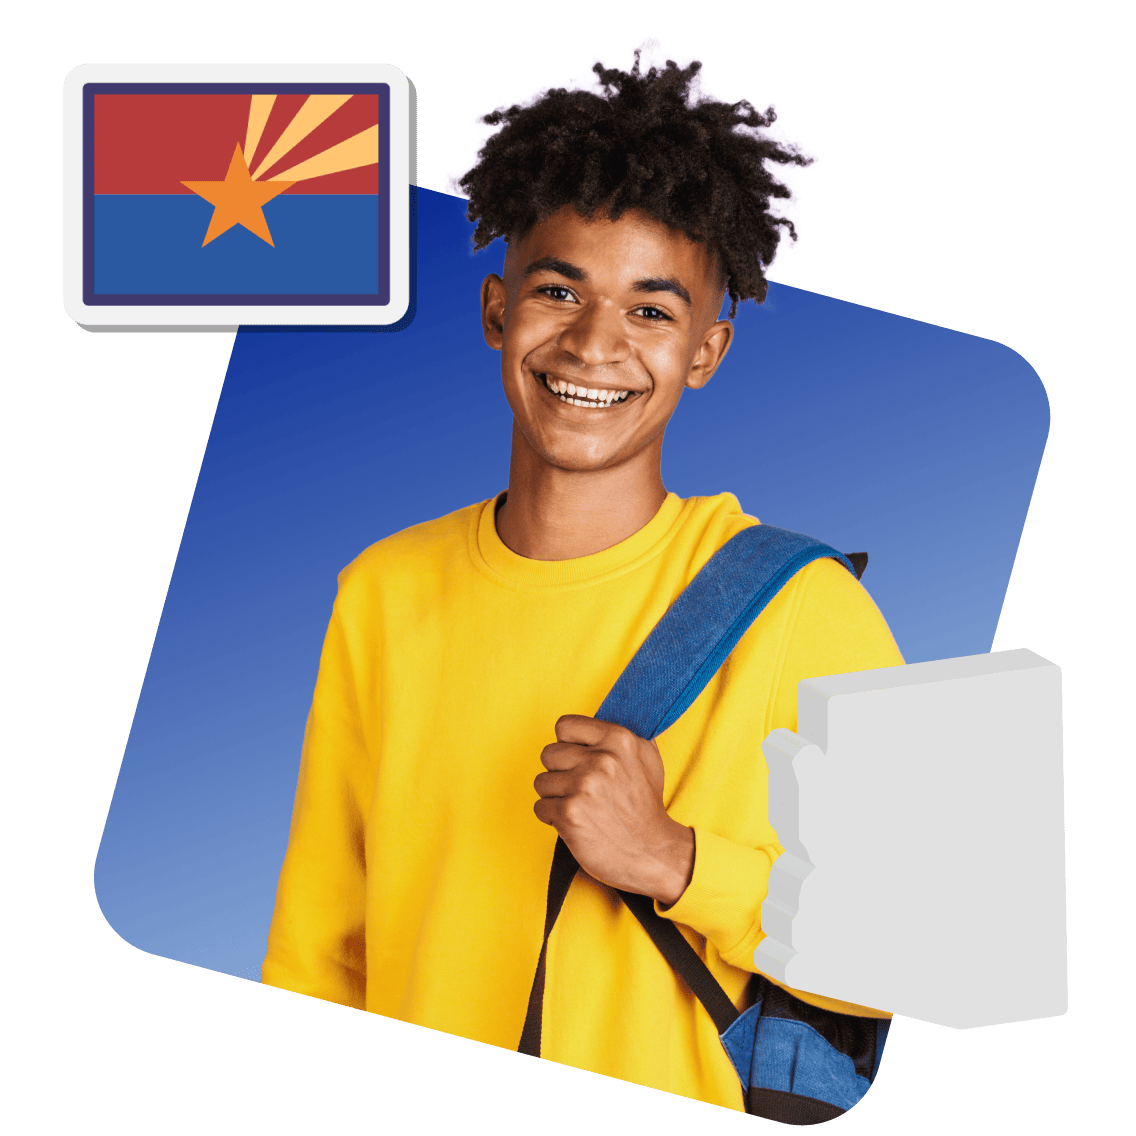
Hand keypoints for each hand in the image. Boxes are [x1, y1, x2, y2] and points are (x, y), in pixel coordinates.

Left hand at [533, 715, 694, 905]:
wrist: (653, 852)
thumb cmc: (647, 807)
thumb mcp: (648, 758)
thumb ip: (625, 734)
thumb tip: (604, 715)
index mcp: (618, 739)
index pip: (565, 726)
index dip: (568, 744)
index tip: (576, 759)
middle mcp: (601, 759)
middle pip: (548, 754)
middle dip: (559, 772)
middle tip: (578, 787)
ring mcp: (583, 787)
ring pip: (541, 781)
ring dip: (555, 796)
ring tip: (578, 806)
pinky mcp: (569, 814)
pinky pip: (540, 806)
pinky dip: (553, 817)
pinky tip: (574, 822)